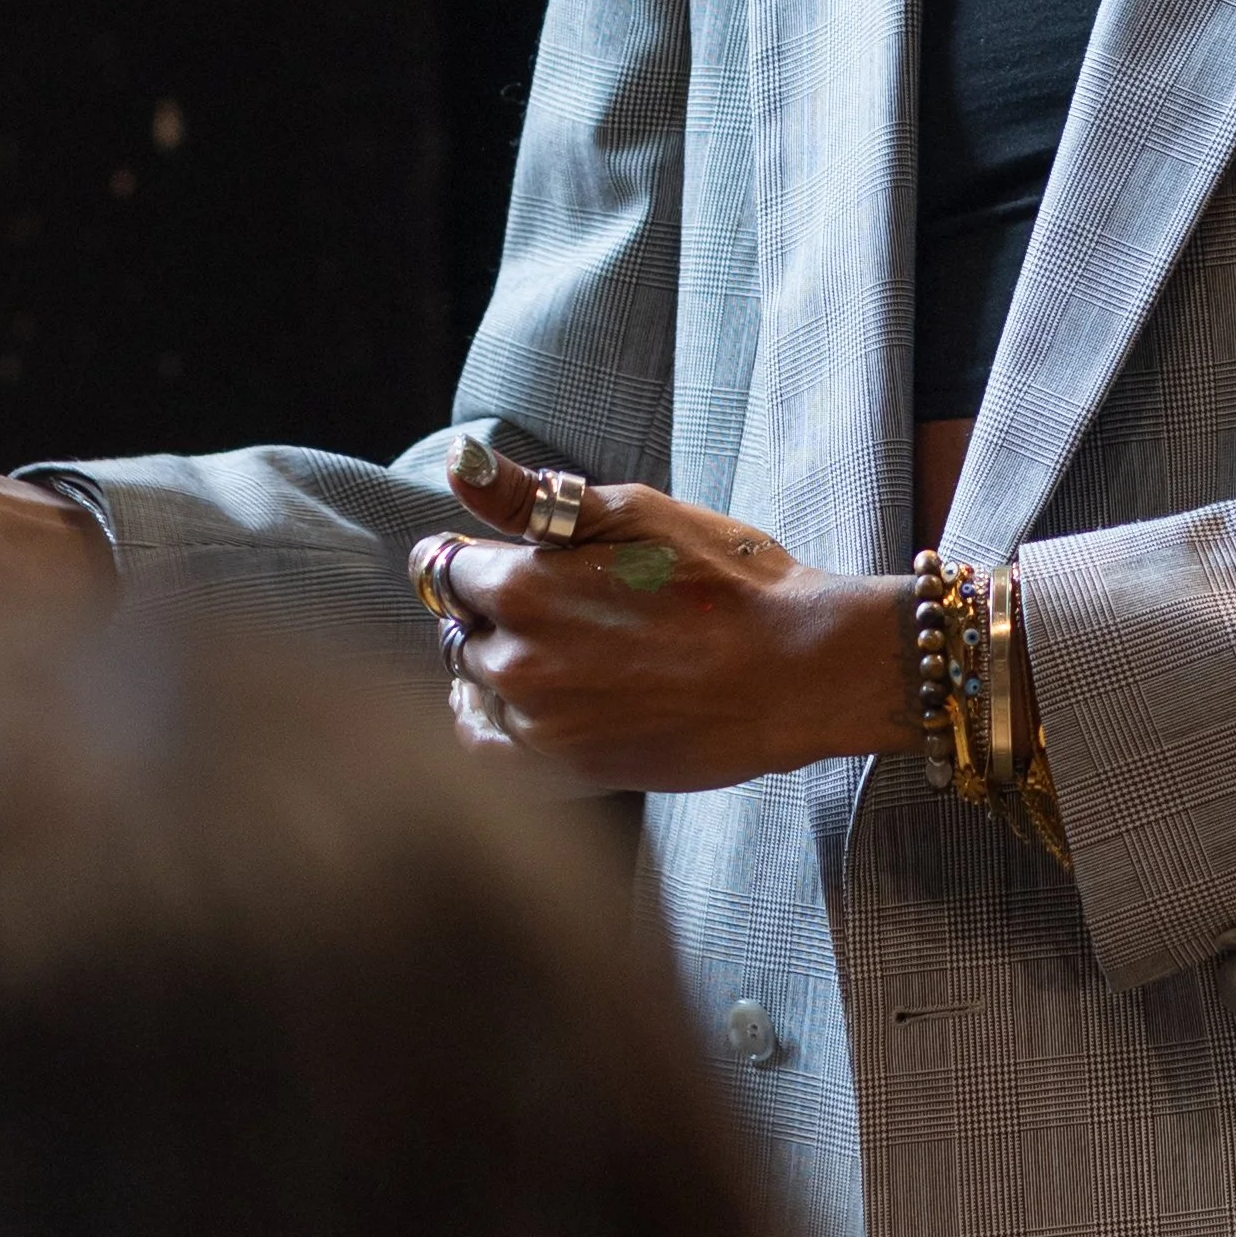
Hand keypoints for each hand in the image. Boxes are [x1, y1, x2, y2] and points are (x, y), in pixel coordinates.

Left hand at [414, 443, 917, 790]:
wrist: (792, 670)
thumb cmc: (723, 581)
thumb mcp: (633, 511)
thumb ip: (528, 497)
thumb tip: (457, 463)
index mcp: (522, 587)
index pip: (443, 569)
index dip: (465, 554)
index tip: (489, 553)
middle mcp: (515, 661)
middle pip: (458, 629)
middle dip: (486, 610)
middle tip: (547, 598)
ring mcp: (539, 725)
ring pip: (473, 687)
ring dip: (492, 664)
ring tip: (546, 647)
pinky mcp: (567, 773)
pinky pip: (488, 753)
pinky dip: (486, 723)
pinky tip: (509, 704)